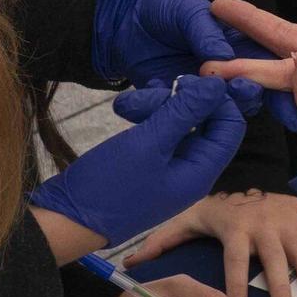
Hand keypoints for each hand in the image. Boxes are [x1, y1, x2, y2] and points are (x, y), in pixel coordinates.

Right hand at [28, 74, 247, 253]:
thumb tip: (219, 86)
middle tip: (156, 88)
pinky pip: (159, 131)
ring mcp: (169, 167)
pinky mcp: (148, 162)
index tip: (194, 78)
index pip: (231, 127)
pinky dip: (147, 116)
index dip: (219, 99)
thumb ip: (185, 112)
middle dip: (182, 99)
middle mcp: (191, 170)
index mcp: (201, 171)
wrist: (66, 218)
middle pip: (204, 121)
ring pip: (178, 122)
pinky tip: (128, 108)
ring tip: (128, 104)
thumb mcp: (150, 142)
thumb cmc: (110, 185)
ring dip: (158, 106)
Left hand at [92, 0, 296, 127]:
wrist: (123, 20)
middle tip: (244, 93)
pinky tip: (154, 96)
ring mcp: (199, 92)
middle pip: (246, 94)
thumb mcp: (186, 10)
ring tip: (204, 98)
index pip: (267, 68)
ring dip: (211, 107)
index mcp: (238, 48)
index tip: (292, 109)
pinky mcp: (171, 103)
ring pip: (214, 110)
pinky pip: (173, 113)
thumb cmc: (163, 7)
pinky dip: (163, 108)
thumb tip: (225, 55)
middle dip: (249, 98)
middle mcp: (224, 74)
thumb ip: (205, 31)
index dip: (283, 89)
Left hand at [124, 190, 296, 296]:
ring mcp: (287, 225)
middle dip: (279, 289)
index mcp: (236, 230)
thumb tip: (129, 260)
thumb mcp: (189, 214)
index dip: (235, 285)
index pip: (235, 262)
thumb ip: (162, 238)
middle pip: (272, 263)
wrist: (251, 167)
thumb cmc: (219, 200)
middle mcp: (264, 228)